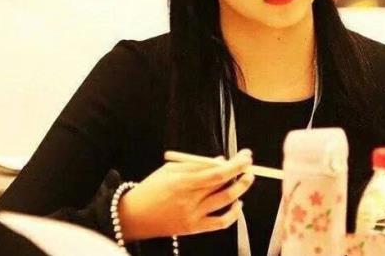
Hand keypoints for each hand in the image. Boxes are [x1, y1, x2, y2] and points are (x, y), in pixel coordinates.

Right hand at [117, 149, 253, 240]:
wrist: (135, 215)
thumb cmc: (151, 188)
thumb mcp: (170, 170)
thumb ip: (196, 165)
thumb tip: (220, 161)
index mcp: (183, 181)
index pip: (217, 172)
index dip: (236, 164)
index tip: (245, 156)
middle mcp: (190, 200)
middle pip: (225, 186)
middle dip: (241, 173)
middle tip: (249, 165)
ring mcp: (193, 216)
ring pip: (226, 202)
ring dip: (240, 189)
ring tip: (246, 179)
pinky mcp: (194, 228)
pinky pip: (220, 223)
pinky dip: (233, 214)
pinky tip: (237, 203)